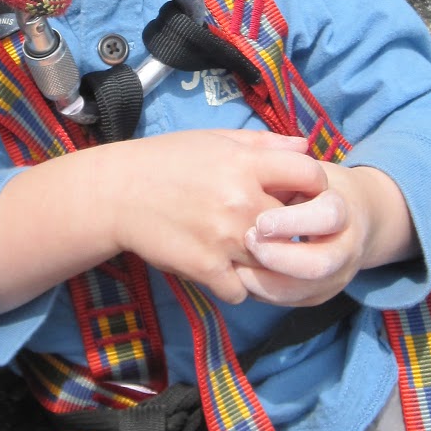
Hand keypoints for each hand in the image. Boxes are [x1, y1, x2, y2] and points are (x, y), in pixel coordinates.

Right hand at [109, 130, 331, 305]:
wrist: (116, 194)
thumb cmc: (167, 161)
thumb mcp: (216, 140)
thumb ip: (265, 144)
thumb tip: (306, 148)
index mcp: (246, 164)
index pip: (311, 176)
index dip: (314, 186)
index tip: (303, 195)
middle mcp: (241, 201)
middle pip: (299, 224)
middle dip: (292, 228)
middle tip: (277, 229)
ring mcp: (225, 238)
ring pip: (275, 263)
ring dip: (266, 261)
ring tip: (247, 251)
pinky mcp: (207, 268)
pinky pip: (243, 290)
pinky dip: (236, 285)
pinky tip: (222, 268)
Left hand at [236, 162, 417, 307]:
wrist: (354, 218)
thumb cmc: (317, 188)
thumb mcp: (306, 169)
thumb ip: (285, 164)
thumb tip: (262, 157)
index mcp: (344, 209)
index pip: (327, 217)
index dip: (292, 221)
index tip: (261, 221)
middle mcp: (346, 247)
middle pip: (318, 265)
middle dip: (277, 257)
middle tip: (246, 241)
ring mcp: (335, 276)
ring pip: (300, 291)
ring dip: (262, 279)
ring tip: (234, 261)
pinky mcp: (319, 294)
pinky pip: (287, 301)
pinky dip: (260, 290)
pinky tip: (239, 273)